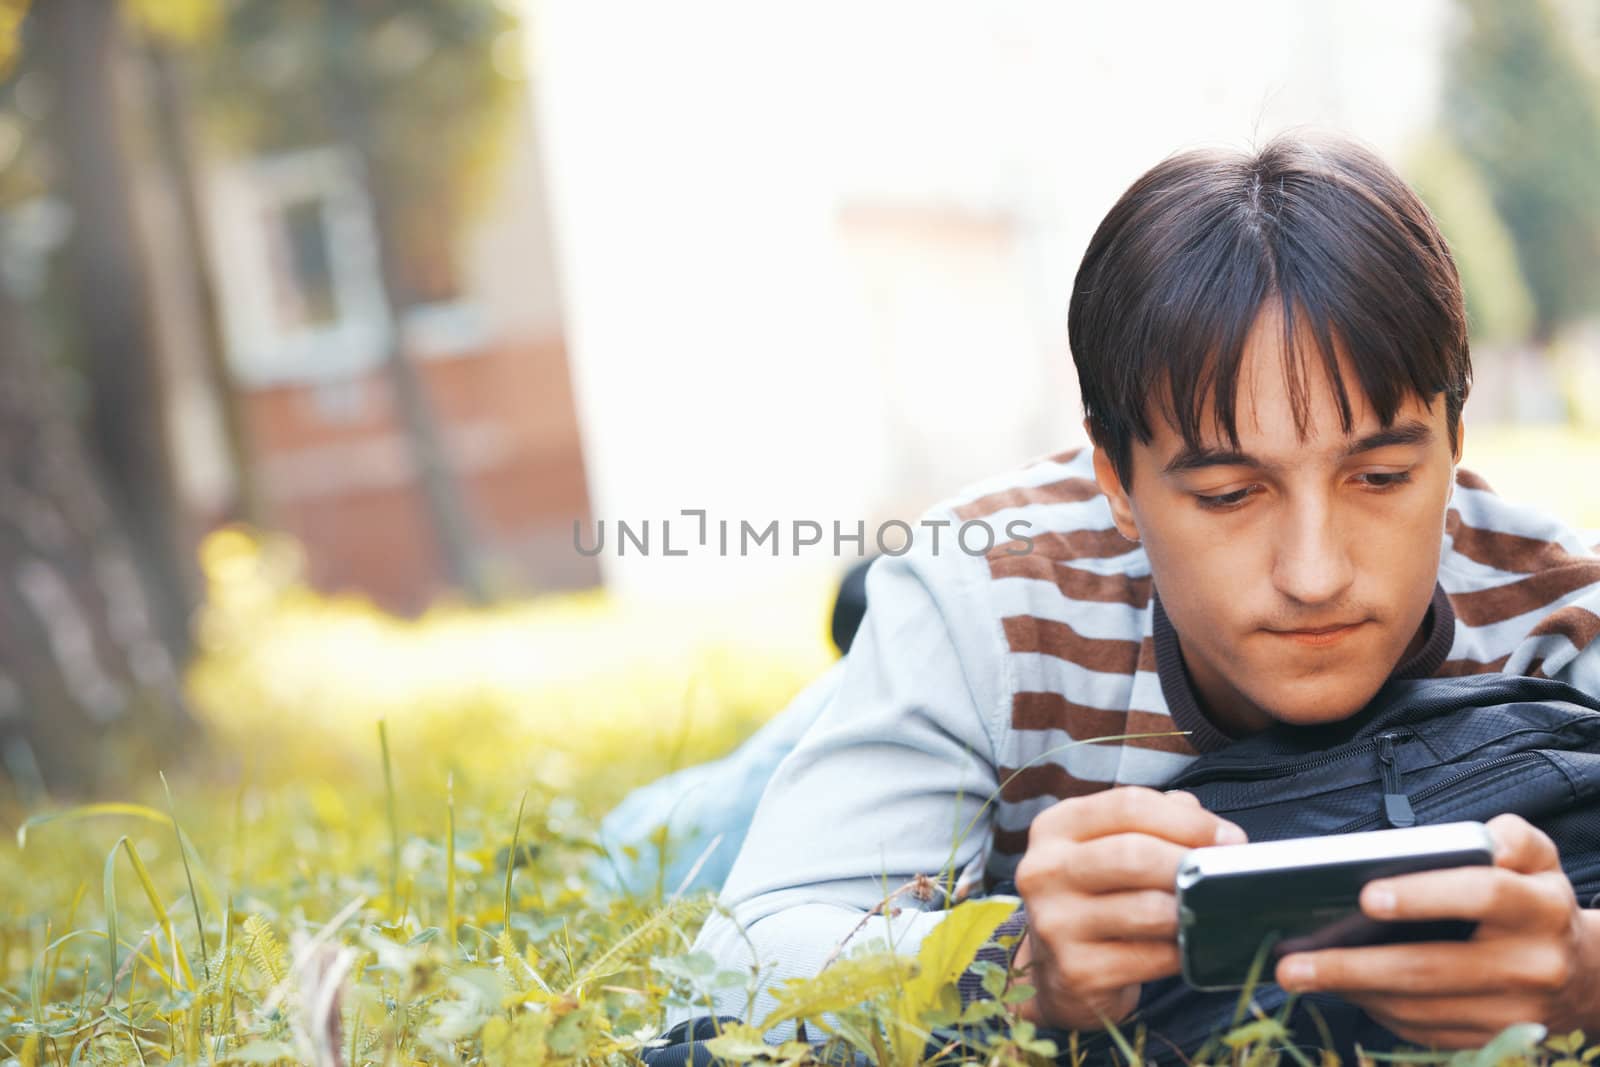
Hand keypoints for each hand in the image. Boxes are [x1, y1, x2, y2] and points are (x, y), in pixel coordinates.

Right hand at [1011, 786, 1246, 1030]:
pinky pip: (1152, 957)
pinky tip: (1186, 946)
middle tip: (1224, 875)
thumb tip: (1219, 834)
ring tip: (1206, 909)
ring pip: (1148, 909)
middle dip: (1191, 864)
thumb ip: (1159, 823)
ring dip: (1189, 910)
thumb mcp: (1112, 845)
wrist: (1057, 969)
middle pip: (1135, 854)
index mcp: (1055, 827)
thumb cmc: (1098, 895)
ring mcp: (1055, 923)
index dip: (1188, 820)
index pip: (1128, 806)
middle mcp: (1044, 870)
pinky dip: (1181, 951)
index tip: (1228, 838)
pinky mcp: (1076, 971)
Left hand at [1275, 814, 1599, 1047]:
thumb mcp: (1537, 858)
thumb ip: (1511, 837)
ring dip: (1351, 992)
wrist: (1583, 978)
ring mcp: (1512, 1014)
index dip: (1424, 895)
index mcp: (1540, 910)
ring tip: (1297, 975)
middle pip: (1431, 968)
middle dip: (1352, 966)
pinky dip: (1375, 1012)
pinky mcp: (1491, 1041)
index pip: (1483, 895)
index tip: (1365, 895)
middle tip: (1291, 962)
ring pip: (1419, 1008)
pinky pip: (1424, 1031)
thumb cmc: (1535, 900)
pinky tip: (1337, 990)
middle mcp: (1531, 967)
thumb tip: (1481, 841)